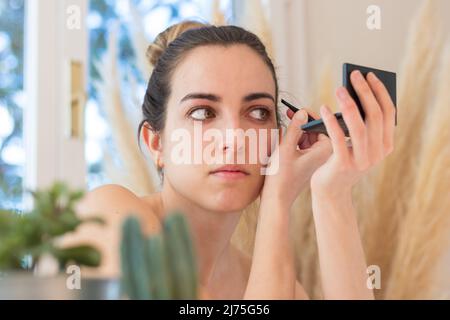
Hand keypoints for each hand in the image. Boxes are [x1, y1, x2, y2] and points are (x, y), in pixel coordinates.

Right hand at [261, 107, 331, 208]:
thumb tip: (303, 111)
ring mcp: (315, 160)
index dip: (308, 116)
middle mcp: (323, 156)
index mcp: (324, 151)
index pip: (321, 125)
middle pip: (314, 131)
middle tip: (288, 116)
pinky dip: (293, 142)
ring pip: (307, 138)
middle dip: (300, 124)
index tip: (296, 111)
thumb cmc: (282, 176)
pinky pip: (302, 147)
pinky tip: (281, 142)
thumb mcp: (286, 147)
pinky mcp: (307, 164)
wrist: (277, 199)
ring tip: (282, 132)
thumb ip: (295, 128)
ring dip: (295, 133)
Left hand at [311, 70, 395, 198]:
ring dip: (348, 104)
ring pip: (358, 126)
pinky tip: (324, 108)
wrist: (330, 190)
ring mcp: (362, 160)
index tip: (369, 75)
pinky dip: (331, 121)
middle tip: (353, 75)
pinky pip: (338, 138)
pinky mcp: (344, 165)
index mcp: (385, 145)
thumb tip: (355, 95)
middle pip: (374, 115)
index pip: (388, 112)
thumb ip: (361, 125)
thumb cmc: (341, 161)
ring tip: (338, 89)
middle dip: (364, 92)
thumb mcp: (356, 144)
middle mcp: (378, 153)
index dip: (379, 92)